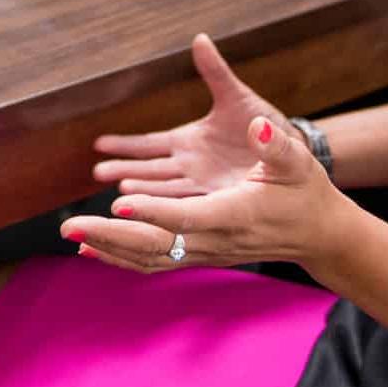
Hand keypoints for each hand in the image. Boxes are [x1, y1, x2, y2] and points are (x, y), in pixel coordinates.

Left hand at [64, 115, 343, 273]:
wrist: (318, 234)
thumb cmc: (306, 192)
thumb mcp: (296, 161)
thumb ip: (275, 144)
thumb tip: (259, 126)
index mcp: (236, 213)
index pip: (188, 217)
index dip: (154, 211)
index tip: (120, 201)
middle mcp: (217, 239)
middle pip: (156, 243)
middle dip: (111, 234)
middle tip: (70, 226)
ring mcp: (207, 252)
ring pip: (150, 257)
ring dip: (110, 247)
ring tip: (73, 236)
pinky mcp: (202, 254)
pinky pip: (156, 260)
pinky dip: (122, 256)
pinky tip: (95, 249)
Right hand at [93, 33, 296, 196]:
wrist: (294, 152)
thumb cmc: (266, 123)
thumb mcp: (237, 96)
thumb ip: (215, 71)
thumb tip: (199, 38)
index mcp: (190, 140)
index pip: (150, 144)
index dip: (125, 144)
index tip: (99, 144)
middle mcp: (191, 164)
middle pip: (149, 169)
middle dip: (124, 170)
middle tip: (97, 172)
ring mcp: (203, 184)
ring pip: (165, 191)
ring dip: (142, 192)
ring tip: (118, 198)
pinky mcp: (219, 200)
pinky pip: (190, 207)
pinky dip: (170, 211)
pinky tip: (151, 217)